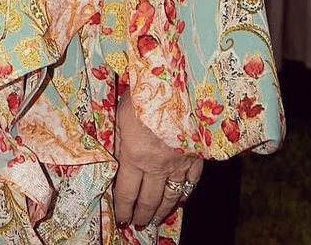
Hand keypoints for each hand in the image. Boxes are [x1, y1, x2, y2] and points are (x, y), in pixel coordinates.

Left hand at [113, 87, 202, 227]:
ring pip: (171, 196)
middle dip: (141, 215)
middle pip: (149, 199)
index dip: (123, 208)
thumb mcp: (120, 116)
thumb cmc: (143, 95)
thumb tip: (114, 163)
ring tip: (155, 218)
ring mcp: (180, 163)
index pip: (127, 192)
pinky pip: (192, 182)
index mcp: (135, 156)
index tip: (121, 218)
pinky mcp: (196, 157)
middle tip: (137, 224)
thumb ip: (117, 142)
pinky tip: (180, 198)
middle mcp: (157, 166)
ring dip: (162, 210)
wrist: (176, 86)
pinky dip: (185, 193)